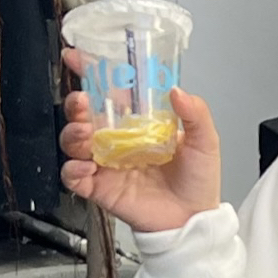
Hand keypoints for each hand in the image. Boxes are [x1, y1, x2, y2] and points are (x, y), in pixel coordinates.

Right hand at [60, 58, 223, 236]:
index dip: (90, 72)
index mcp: (137, 121)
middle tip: (82, 102)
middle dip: (76, 103)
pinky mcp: (99, 188)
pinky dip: (73, 169)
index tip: (77, 57)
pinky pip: (73, 176)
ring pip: (73, 141)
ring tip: (86, 134)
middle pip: (83, 114)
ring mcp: (105, 163)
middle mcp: (117, 138)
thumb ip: (195, 113)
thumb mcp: (204, 141)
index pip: (109, 91)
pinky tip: (86, 166)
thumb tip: (177, 91)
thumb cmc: (198, 181)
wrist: (194, 220)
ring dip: (73, 133)